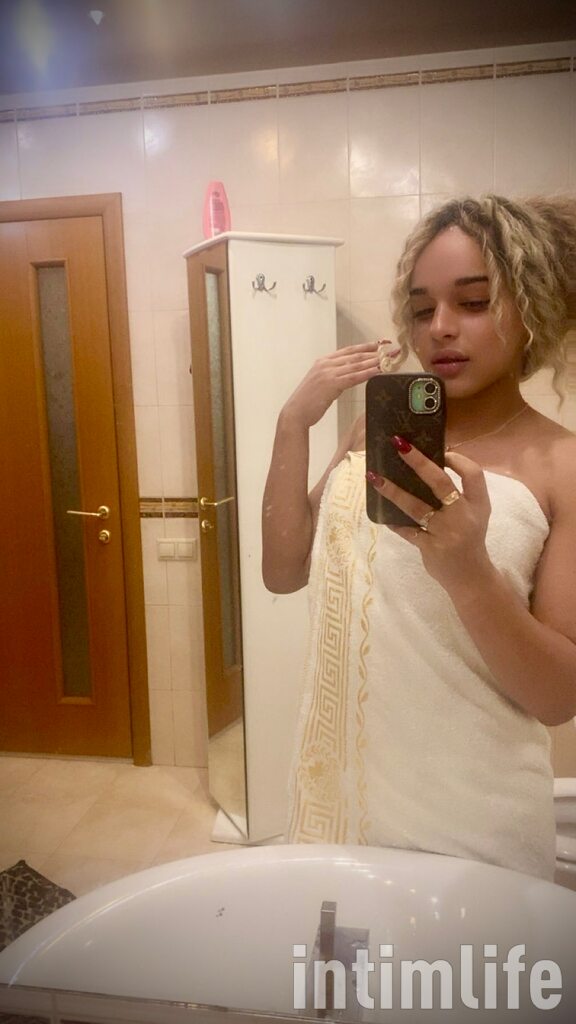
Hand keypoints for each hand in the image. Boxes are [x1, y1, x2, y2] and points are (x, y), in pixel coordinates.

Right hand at [281, 341, 388, 429]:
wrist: (295, 412)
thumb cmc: (308, 402)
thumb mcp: (322, 384)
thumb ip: (335, 377)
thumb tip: (351, 376)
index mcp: (323, 361)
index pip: (349, 350)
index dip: (366, 346)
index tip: (381, 343)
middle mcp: (326, 363)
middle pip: (356, 355)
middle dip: (376, 352)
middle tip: (392, 350)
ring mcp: (328, 372)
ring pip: (356, 364)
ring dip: (375, 361)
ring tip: (390, 359)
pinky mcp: (331, 384)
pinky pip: (353, 377)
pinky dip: (367, 373)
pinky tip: (378, 371)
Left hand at [367, 440, 492, 590]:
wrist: (472, 578)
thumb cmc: (470, 538)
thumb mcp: (474, 513)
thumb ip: (458, 493)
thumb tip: (429, 462)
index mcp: (479, 504)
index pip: (473, 474)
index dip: (458, 459)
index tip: (442, 450)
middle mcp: (464, 516)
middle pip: (441, 484)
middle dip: (419, 462)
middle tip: (399, 444)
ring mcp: (446, 533)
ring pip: (416, 507)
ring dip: (393, 491)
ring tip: (374, 477)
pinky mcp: (430, 548)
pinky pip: (407, 531)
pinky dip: (394, 522)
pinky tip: (381, 512)